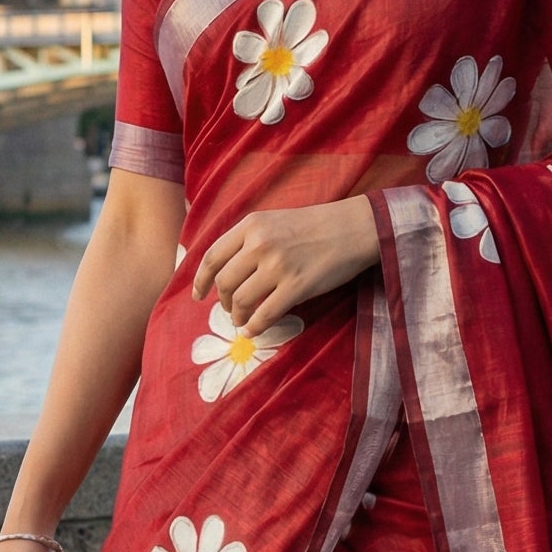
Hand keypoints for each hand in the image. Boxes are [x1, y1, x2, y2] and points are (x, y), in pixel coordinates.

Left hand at [192, 195, 379, 332]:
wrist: (354, 228)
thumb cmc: (315, 226)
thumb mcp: (274, 221)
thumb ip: (249, 239)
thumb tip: (226, 270)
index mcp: (251, 225)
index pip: (212, 256)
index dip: (201, 280)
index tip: (198, 295)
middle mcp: (259, 244)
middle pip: (224, 282)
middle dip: (222, 302)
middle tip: (229, 309)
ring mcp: (277, 265)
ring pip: (241, 300)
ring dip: (238, 316)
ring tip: (243, 320)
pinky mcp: (297, 286)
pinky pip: (265, 314)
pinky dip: (255, 326)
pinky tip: (254, 330)